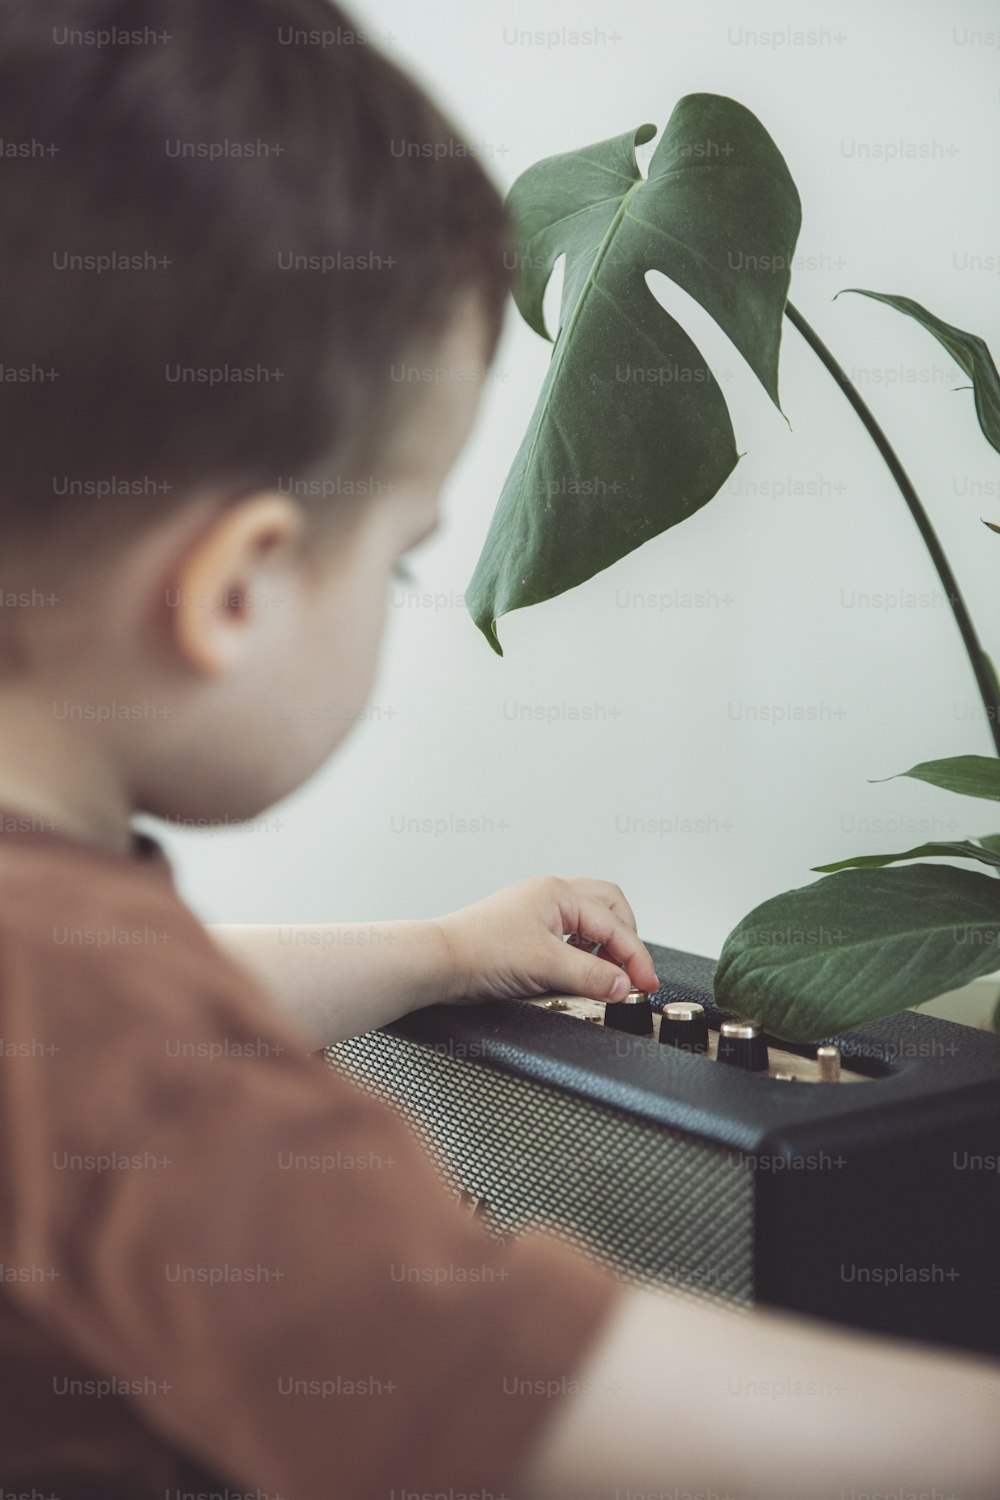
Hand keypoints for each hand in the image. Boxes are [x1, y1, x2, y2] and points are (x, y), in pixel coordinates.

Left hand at [434, 876, 659, 1005]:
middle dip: (626, 939)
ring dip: (604, 945)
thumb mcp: (545, 966)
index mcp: (559, 893)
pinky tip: (578, 972)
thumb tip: (623, 986)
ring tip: (606, 973)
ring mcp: (538, 911)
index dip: (635, 957)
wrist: (440, 963)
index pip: (614, 924)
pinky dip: (583, 952)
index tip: (645, 984)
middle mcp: (551, 895)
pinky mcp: (528, 931)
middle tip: (631, 972)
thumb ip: (591, 976)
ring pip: (590, 920)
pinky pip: (570, 935)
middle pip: (609, 908)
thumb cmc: (479, 951)